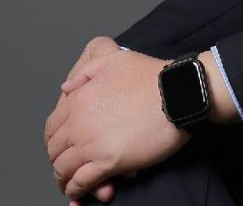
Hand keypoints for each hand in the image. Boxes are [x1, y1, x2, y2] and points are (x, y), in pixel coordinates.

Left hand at [44, 48, 189, 201]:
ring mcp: (92, 144)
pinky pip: (81, 183)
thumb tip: (66, 90)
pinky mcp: (108, 162)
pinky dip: (77, 190)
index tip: (64, 144)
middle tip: (69, 163)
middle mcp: (80, 123)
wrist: (180, 93)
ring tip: (73, 181)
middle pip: (54, 150)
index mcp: (80, 99)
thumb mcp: (117, 59)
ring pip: (63, 169)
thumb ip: (86, 72)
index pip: (53, 126)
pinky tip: (82, 191)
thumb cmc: (153, 76)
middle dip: (59, 158)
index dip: (55, 138)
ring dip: (65, 177)